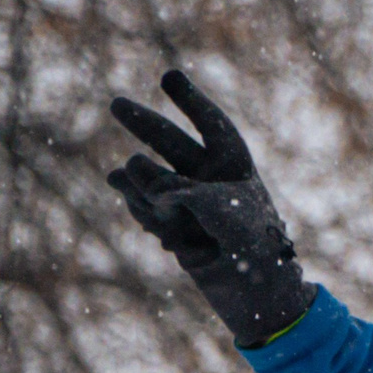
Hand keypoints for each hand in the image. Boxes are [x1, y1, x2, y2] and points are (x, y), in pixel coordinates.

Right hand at [106, 70, 314, 346]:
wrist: (255, 295)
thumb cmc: (251, 245)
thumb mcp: (216, 206)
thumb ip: (171, 186)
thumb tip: (127, 178)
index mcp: (235, 166)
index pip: (212, 126)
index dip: (191, 102)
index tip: (168, 77)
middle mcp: (210, 179)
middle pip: (170, 142)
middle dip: (144, 123)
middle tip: (116, 103)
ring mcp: (187, 203)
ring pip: (149, 179)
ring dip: (143, 187)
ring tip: (155, 203)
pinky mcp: (171, 226)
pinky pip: (144, 208)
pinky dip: (146, 215)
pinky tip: (162, 231)